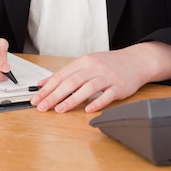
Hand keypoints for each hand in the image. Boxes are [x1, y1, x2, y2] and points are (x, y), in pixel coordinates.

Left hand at [30, 42, 170, 113]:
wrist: (135, 60)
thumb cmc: (108, 64)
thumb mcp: (86, 63)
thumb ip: (66, 73)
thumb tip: (44, 83)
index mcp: (83, 62)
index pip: (61, 75)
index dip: (47, 88)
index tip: (36, 98)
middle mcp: (93, 68)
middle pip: (71, 82)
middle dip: (54, 95)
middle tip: (42, 106)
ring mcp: (107, 77)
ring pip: (86, 88)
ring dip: (72, 100)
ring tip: (59, 109)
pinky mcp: (119, 87)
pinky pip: (107, 96)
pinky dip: (97, 103)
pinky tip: (88, 110)